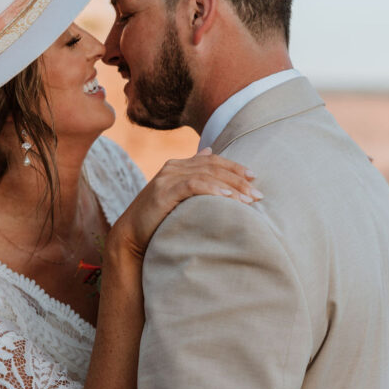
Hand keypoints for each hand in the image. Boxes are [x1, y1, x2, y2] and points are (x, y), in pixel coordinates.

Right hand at [107, 149, 260, 260]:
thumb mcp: (177, 196)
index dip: (235, 168)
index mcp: (177, 166)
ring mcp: (167, 178)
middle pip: (213, 166)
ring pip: (207, 175)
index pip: (213, 161)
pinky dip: (213, 189)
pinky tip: (228, 198)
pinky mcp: (164, 191)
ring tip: (249, 199)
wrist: (130, 236)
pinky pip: (194, 185)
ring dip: (231, 186)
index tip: (254, 179)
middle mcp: (173, 167)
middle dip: (238, 179)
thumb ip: (193, 176)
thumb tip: (209, 152)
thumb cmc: (156, 220)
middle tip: (258, 194)